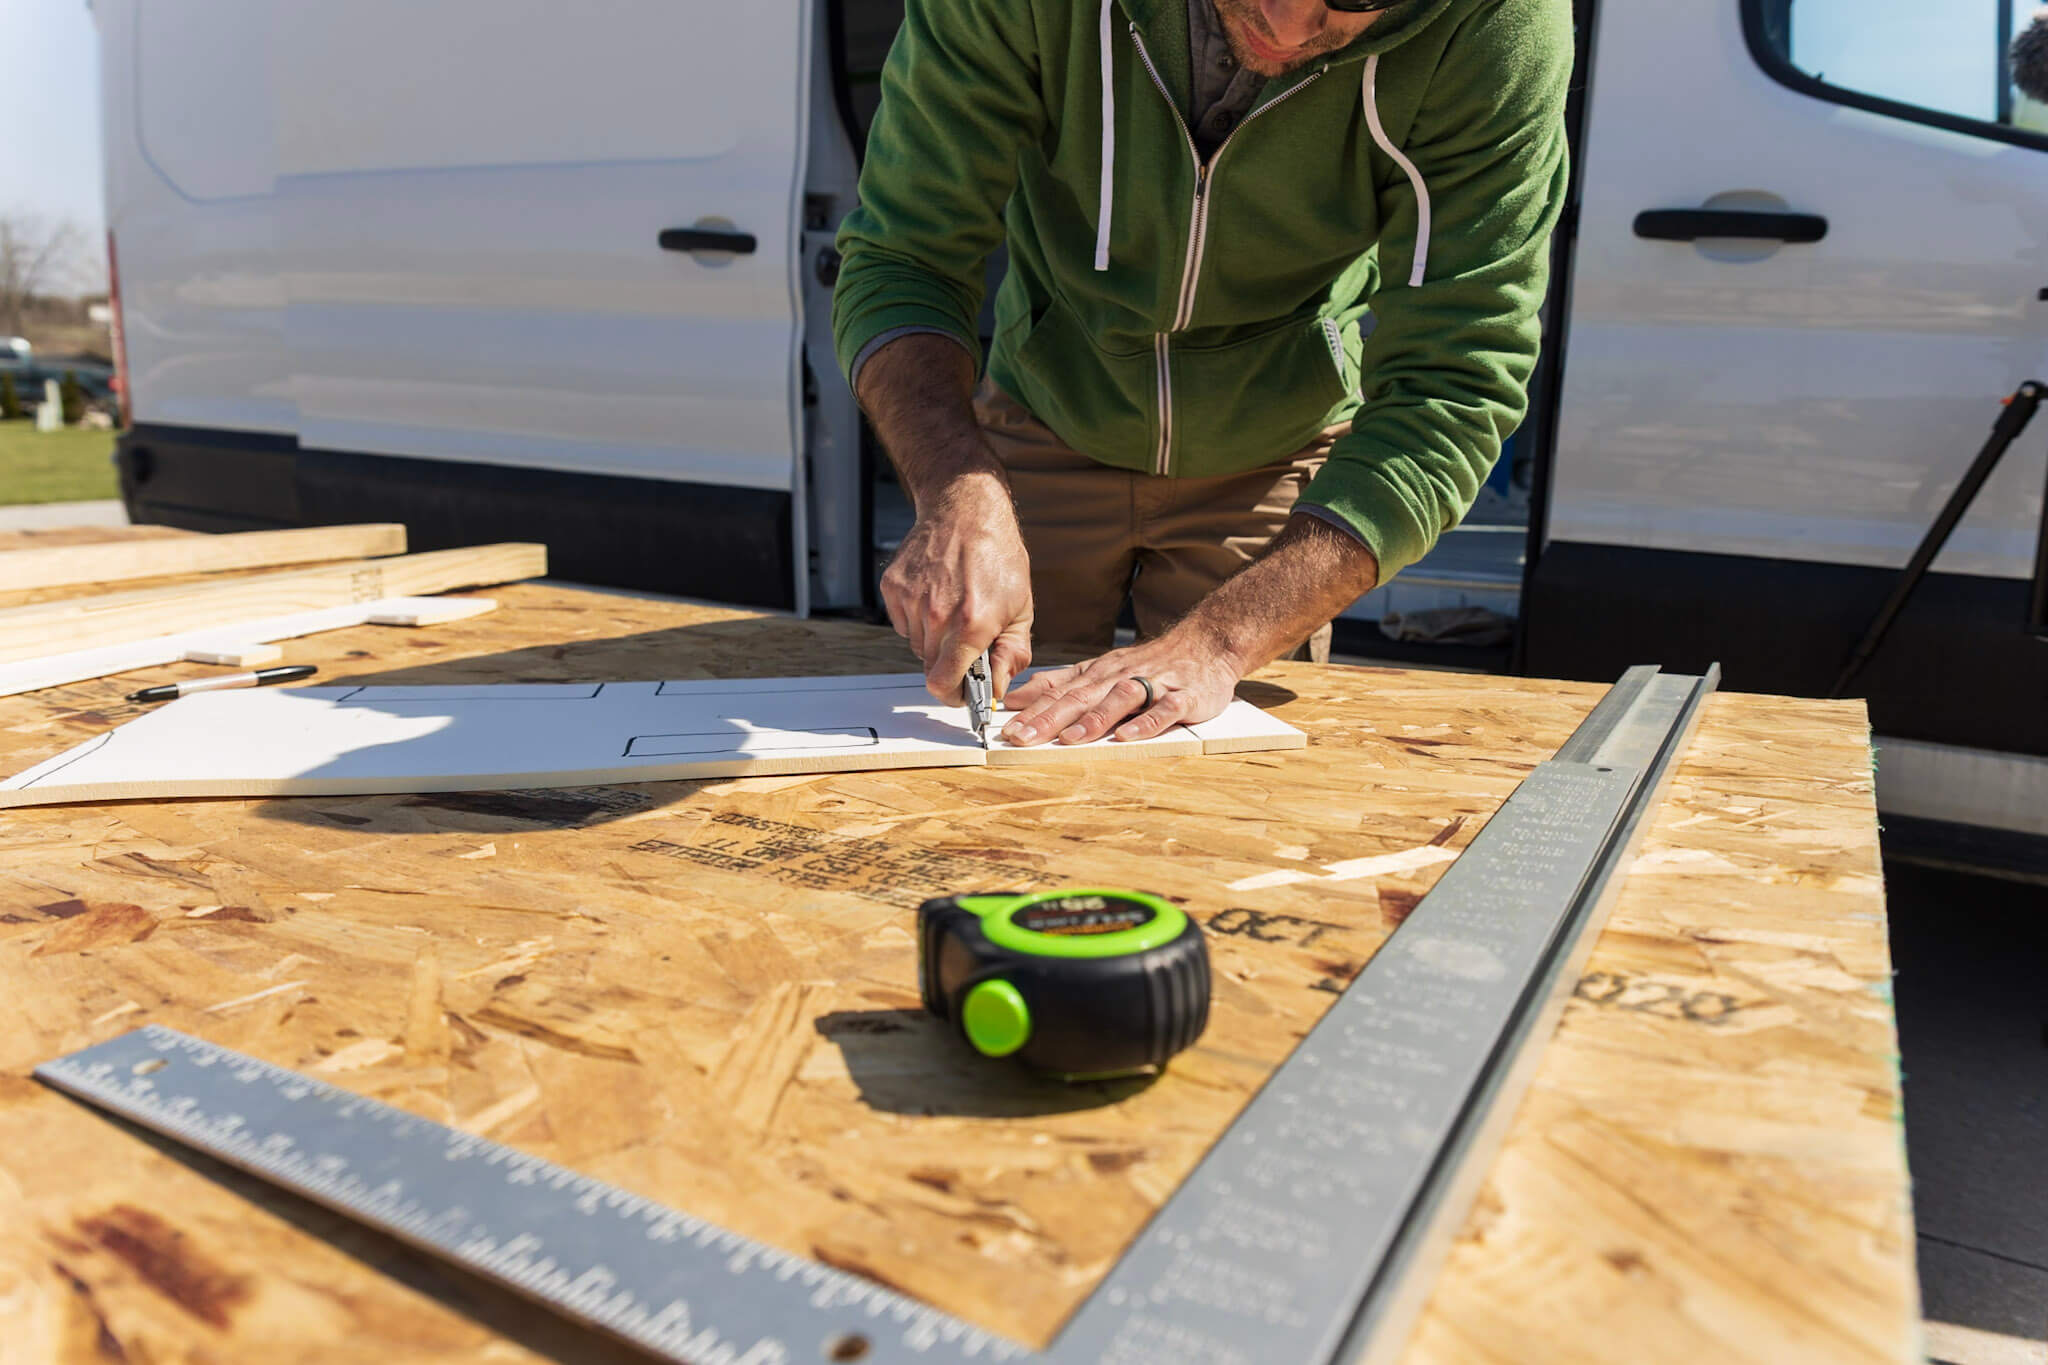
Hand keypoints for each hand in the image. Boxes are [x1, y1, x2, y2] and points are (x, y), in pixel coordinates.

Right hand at [880, 471, 1033, 702]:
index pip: (943, 683)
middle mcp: (936, 614)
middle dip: (950, 662)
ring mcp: (911, 599)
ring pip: (916, 645)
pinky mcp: (893, 587)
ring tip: (953, 607)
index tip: (963, 692)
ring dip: (933, 639)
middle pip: (930, 667)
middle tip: (967, 640)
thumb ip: (1012, 655)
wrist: (966, 509)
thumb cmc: (998, 557)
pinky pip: (902, 623)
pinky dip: (917, 618)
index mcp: (971, 625)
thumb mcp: (1021, 609)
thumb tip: (998, 689)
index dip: (953, 695)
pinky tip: (936, 593)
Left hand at [1000, 623, 1244, 745]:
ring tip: (1068, 739)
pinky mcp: (1184, 696)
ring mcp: (1153, 684)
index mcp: (1099, 674)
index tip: (1005, 729)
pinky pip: (1164, 710)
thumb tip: (1016, 696)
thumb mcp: (1101, 669)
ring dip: (1093, 720)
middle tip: (1023, 737)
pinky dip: (1146, 723)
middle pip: (1081, 697)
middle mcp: (1120, 677)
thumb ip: (1061, 683)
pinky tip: (1128, 737)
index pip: (1060, 692)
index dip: (1032, 710)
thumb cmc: (1150, 662)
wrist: (1207, 642)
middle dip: (1050, 718)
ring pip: (1119, 700)